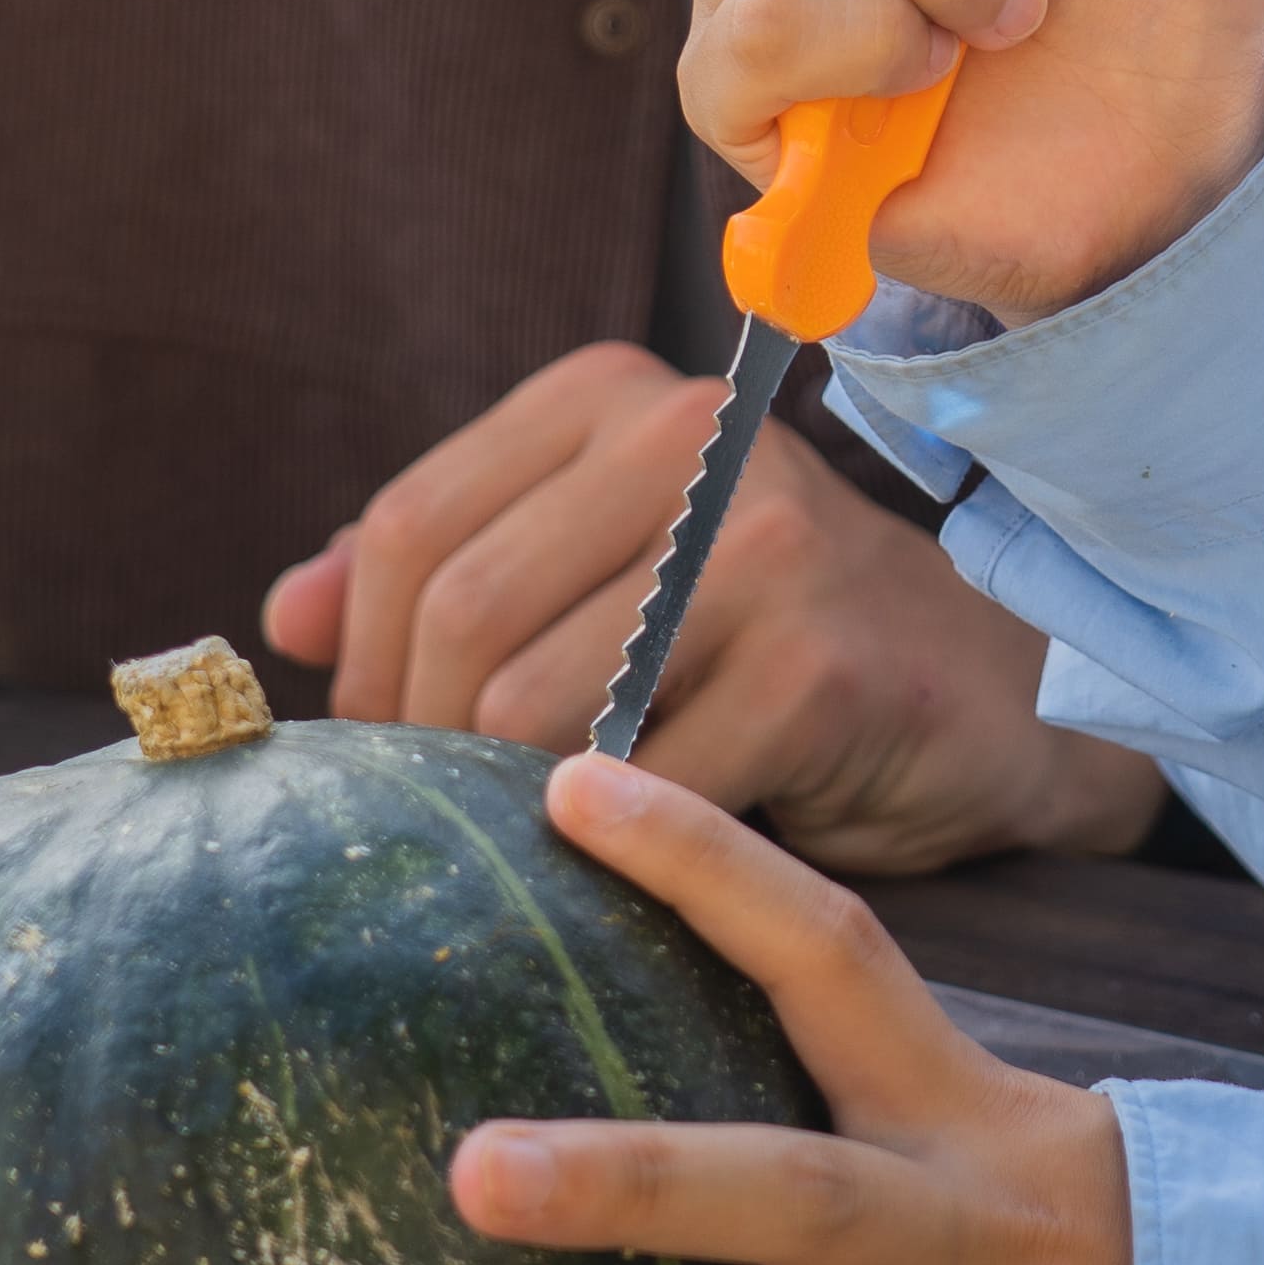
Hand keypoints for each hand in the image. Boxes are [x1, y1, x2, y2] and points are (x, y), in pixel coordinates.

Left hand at [263, 344, 1166, 871]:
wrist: (975, 692)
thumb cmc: (759, 638)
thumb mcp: (602, 569)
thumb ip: (454, 570)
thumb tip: (288, 616)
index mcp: (613, 397)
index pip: (414, 526)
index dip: (366, 664)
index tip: (367, 757)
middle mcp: (690, 439)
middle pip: (463, 614)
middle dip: (417, 747)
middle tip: (426, 828)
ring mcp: (765, 545)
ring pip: (535, 709)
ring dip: (500, 808)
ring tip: (515, 849)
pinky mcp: (816, 666)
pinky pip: (644, 788)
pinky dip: (608, 849)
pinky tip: (618, 867)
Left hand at [413, 750, 1136, 1264]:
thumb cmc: (1075, 1237)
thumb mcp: (984, 1130)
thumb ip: (831, 1101)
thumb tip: (599, 1038)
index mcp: (963, 1115)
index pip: (832, 955)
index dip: (710, 863)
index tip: (572, 785)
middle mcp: (971, 1246)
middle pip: (794, 1203)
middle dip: (631, 1187)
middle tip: (466, 1172)